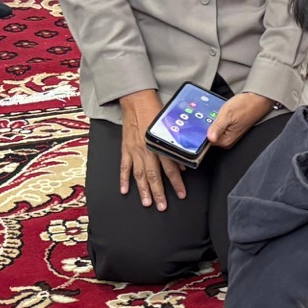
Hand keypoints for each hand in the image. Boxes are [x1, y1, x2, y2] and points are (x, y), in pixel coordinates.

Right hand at [118, 89, 188, 211]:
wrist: (137, 101)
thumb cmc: (156, 112)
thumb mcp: (170, 128)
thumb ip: (176, 147)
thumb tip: (183, 165)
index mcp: (160, 145)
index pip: (171, 169)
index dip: (177, 183)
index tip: (181, 195)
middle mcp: (147, 150)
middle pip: (154, 176)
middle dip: (159, 193)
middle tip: (162, 207)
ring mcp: (135, 151)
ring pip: (139, 175)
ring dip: (143, 190)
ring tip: (147, 203)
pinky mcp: (125, 149)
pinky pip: (124, 167)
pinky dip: (124, 179)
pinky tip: (125, 190)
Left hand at [206, 90, 275, 149]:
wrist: (258, 100)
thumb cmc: (245, 105)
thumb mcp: (227, 114)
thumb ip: (217, 127)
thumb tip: (209, 138)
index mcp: (226, 140)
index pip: (206, 141)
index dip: (201, 131)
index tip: (199, 122)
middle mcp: (228, 140)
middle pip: (209, 136)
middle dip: (206, 126)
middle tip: (208, 115)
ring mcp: (230, 135)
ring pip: (213, 130)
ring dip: (212, 121)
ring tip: (216, 112)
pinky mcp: (231, 129)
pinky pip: (219, 127)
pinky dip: (217, 120)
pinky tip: (219, 113)